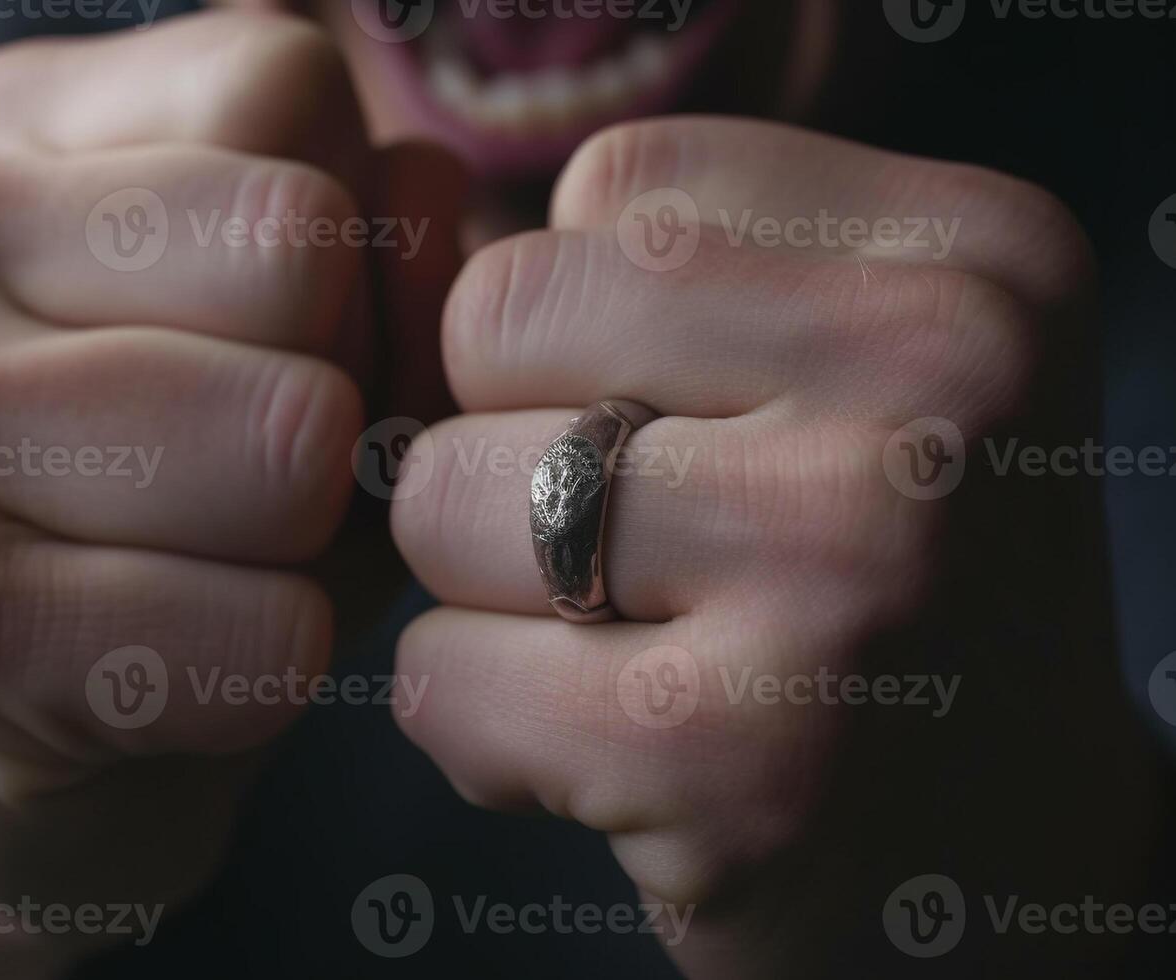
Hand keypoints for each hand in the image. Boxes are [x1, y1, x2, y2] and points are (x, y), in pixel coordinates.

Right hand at [0, 12, 446, 974]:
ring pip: (289, 444)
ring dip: (315, 543)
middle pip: (296, 253)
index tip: (295, 345)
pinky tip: (179, 669)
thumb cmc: (183, 503)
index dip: (360, 245)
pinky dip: (276, 669)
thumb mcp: (296, 336)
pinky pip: (260, 630)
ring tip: (224, 566)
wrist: (16, 741)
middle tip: (271, 479)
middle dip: (345, 394)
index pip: (283, 88)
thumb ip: (385, 245)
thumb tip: (430, 210)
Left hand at [390, 117, 1166, 976]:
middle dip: (509, 447)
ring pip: (441, 494)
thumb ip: (672, 272)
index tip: (689, 431)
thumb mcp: (855, 374)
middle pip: (498, 318)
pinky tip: (612, 758)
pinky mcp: (738, 762)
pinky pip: (435, 676)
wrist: (995, 860)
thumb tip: (413, 259)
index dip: (585, 327)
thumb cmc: (865, 593)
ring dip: (484, 593)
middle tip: (634, 557)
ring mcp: (844, 571)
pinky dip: (478, 726)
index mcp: (971, 262)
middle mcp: (938, 388)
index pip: (613, 187)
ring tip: (629, 654)